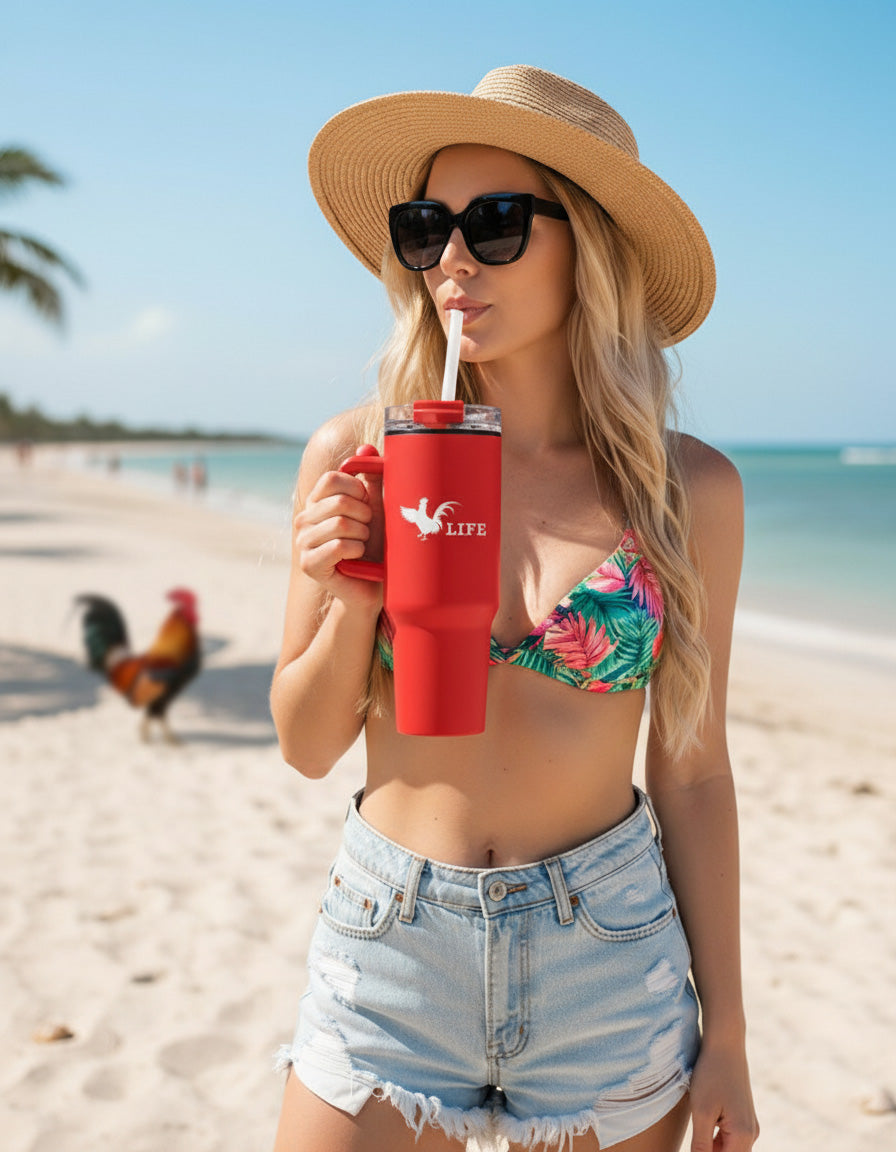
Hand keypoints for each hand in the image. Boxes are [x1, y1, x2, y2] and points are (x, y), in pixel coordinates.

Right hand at [294, 451, 383, 608]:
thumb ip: (371, 477)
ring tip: (362, 545)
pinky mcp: (309, 564)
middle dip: (365, 516)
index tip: (367, 505)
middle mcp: (303, 519)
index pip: (333, 478)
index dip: (358, 490)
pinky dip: (356, 551)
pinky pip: (338, 547)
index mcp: (316, 502)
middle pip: (339, 502)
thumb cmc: (375, 544)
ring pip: (340, 525)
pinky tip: (356, 558)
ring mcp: (302, 542)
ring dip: (362, 536)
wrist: (372, 585)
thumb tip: (366, 449)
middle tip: (368, 530)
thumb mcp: (375, 507)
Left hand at [688, 1038, 758, 1151]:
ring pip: (728, 1150)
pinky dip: (714, 1138)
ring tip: (698, 1125)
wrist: (725, 1043)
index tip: (695, 1144)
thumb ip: (702, 1145)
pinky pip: (729, 1138)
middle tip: (696, 1134)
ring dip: (710, 1147)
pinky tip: (702, 1124)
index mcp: (743, 1136)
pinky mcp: (742, 1116)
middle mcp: (751, 1134)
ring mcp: (749, 1125)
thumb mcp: (702, 1111)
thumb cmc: (711, 1074)